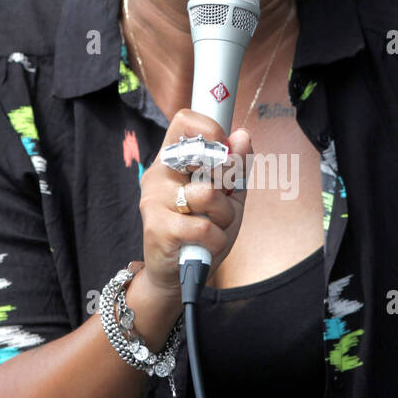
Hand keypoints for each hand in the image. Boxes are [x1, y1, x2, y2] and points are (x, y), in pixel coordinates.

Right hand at [138, 108, 251, 295]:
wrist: (175, 276)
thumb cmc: (201, 232)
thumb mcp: (227, 198)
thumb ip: (236, 170)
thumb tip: (244, 136)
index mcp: (172, 161)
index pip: (184, 121)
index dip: (211, 128)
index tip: (226, 149)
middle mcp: (158, 175)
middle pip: (202, 154)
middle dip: (227, 178)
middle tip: (223, 199)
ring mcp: (154, 201)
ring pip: (208, 193)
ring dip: (224, 215)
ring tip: (214, 227)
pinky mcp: (158, 228)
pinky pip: (204, 227)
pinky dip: (216, 240)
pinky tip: (205, 245)